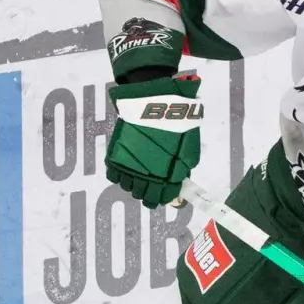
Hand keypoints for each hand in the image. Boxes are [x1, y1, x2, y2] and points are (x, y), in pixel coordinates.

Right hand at [105, 74, 202, 207]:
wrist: (154, 104)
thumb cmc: (177, 125)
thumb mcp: (189, 152)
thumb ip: (183, 172)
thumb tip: (178, 190)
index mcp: (167, 177)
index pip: (165, 199)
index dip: (168, 199)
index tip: (171, 195)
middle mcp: (146, 176)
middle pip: (144, 197)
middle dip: (151, 195)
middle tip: (155, 186)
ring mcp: (128, 167)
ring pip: (128, 188)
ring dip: (135, 185)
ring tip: (141, 175)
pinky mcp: (115, 156)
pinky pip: (114, 176)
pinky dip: (120, 176)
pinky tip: (128, 169)